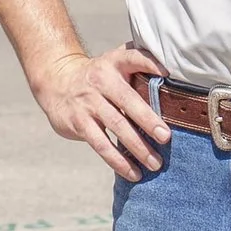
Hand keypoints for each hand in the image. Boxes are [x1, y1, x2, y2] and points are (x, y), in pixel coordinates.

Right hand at [31, 44, 170, 182]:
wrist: (57, 81)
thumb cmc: (99, 75)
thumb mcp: (114, 62)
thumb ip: (139, 64)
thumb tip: (173, 77)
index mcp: (114, 62)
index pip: (133, 57)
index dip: (150, 63)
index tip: (168, 74)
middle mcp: (101, 80)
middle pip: (127, 100)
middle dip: (148, 120)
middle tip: (166, 138)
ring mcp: (88, 102)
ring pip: (116, 125)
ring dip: (137, 147)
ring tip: (155, 163)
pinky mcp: (79, 122)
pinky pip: (101, 144)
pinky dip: (118, 160)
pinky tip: (133, 172)